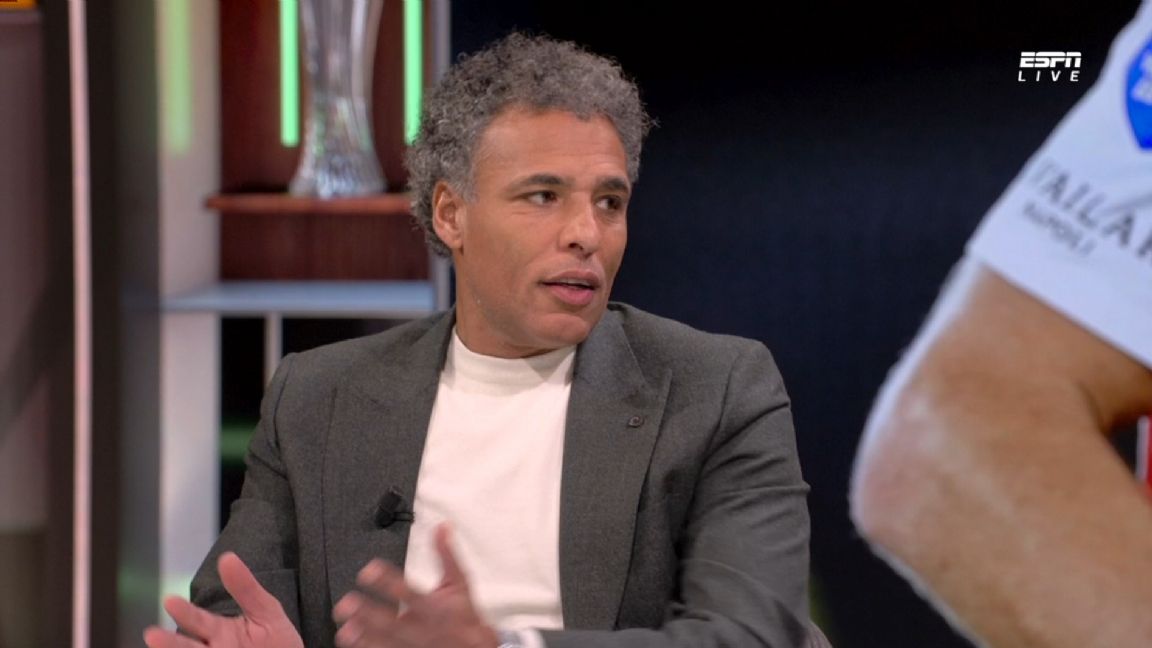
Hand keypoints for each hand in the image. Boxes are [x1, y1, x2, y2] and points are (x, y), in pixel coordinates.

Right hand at [142, 552, 302, 647]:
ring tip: (158, 643)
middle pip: (186, 647)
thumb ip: (246, 588)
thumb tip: (227, 558)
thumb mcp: (266, 611)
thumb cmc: (277, 641)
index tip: (170, 600)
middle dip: (170, 643)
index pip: (198, 620)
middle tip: (152, 635)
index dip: (185, 612)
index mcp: (220, 631)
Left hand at [332, 523, 498, 647]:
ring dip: (365, 638)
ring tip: (345, 631)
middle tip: (347, 604)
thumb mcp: (460, 584)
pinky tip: (355, 646)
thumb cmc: (464, 616)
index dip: (387, 581)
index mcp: (432, 607)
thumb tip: (442, 526)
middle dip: (368, 614)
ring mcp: (413, 647)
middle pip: (392, 621)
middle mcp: (421, 629)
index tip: (368, 570)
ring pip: (386, 643)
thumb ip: (447, 556)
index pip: (408, 591)